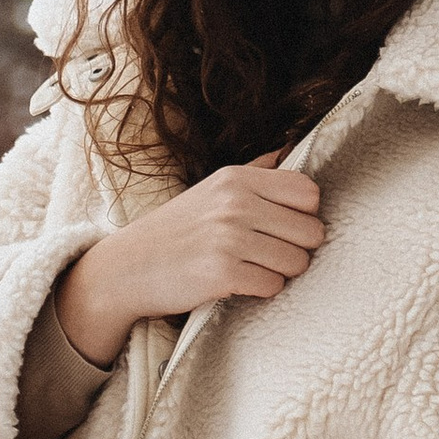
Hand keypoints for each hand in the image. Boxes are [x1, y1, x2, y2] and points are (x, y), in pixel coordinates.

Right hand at [53, 154, 325, 368]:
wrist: (127, 267)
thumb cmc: (176, 230)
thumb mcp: (211, 188)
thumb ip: (255, 171)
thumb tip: (290, 149)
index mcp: (237, 178)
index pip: (308, 192)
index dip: (304, 214)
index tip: (284, 226)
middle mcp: (236, 203)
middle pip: (311, 231)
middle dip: (298, 248)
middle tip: (271, 253)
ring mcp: (229, 237)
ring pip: (297, 262)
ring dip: (281, 272)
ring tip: (254, 268)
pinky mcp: (222, 272)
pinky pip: (273, 286)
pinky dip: (262, 290)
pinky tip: (240, 282)